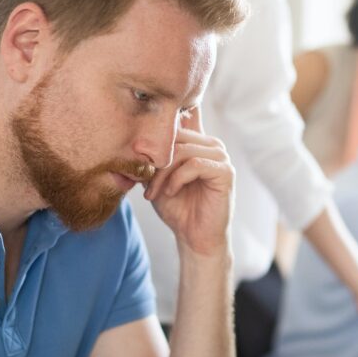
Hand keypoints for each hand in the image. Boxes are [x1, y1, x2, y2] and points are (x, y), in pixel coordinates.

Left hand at [143, 108, 233, 256]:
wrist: (193, 236)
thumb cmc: (176, 207)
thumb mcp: (155, 178)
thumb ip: (150, 156)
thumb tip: (132, 138)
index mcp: (196, 141)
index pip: (179, 119)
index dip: (159, 129)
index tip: (139, 148)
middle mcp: (211, 144)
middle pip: (176, 136)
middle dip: (155, 161)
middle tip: (144, 183)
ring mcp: (221, 156)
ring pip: (183, 151)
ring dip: (163, 173)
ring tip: (154, 192)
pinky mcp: (225, 171)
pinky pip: (195, 164)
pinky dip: (177, 179)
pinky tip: (171, 192)